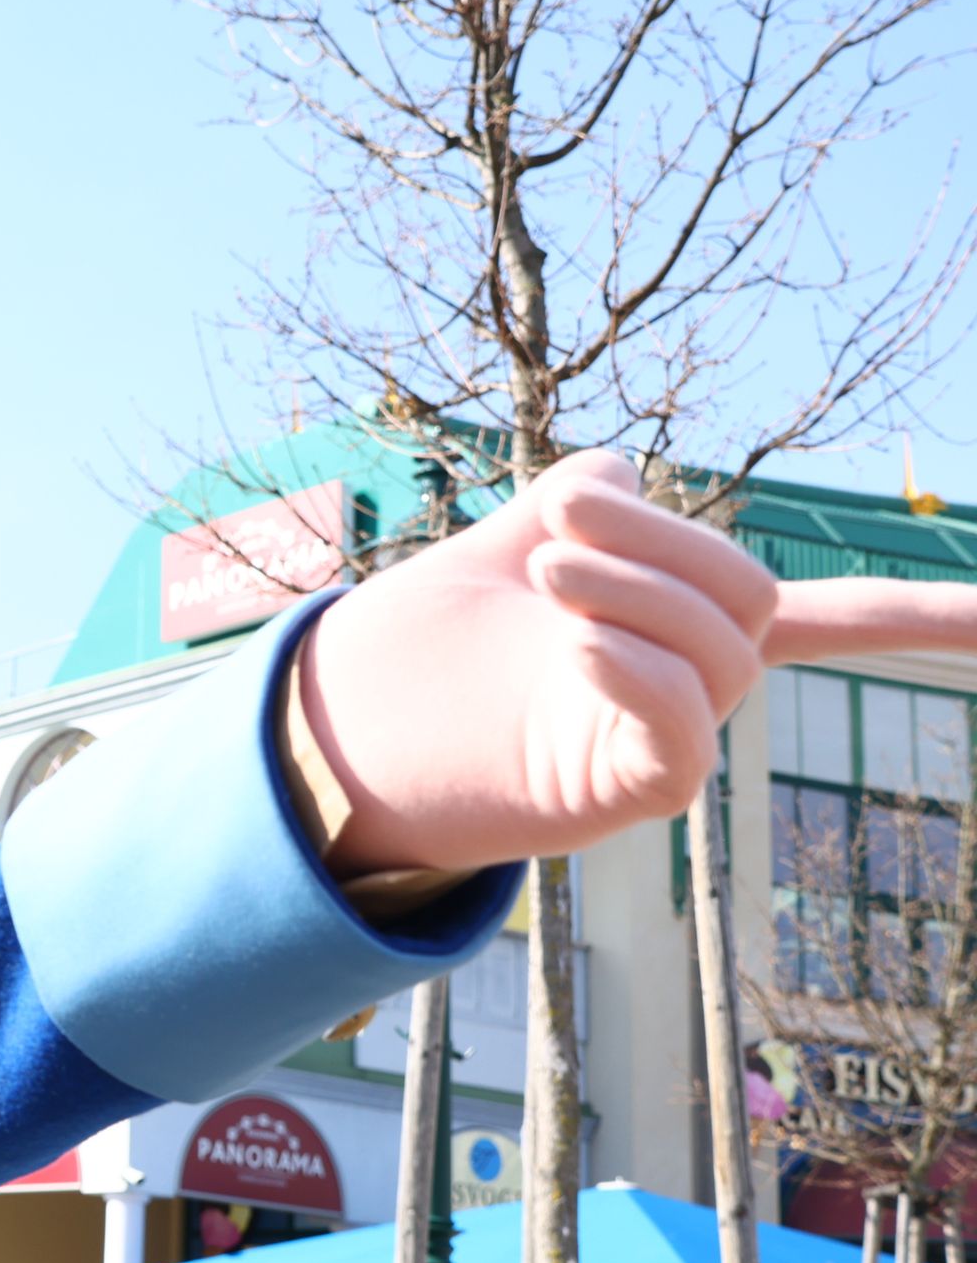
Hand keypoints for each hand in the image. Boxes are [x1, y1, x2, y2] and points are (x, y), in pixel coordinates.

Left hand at [296, 451, 976, 875]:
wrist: (345, 718)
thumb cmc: (431, 636)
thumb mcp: (512, 536)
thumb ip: (584, 492)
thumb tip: (623, 470)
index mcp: (682, 623)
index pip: (833, 618)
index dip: (928, 618)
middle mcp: (695, 685)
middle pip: (752, 595)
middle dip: (665, 541)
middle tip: (558, 515)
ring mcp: (670, 741)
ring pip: (720, 653)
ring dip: (635, 589)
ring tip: (546, 567)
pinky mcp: (631, 791)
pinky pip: (683, 735)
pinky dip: (639, 674)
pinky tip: (574, 645)